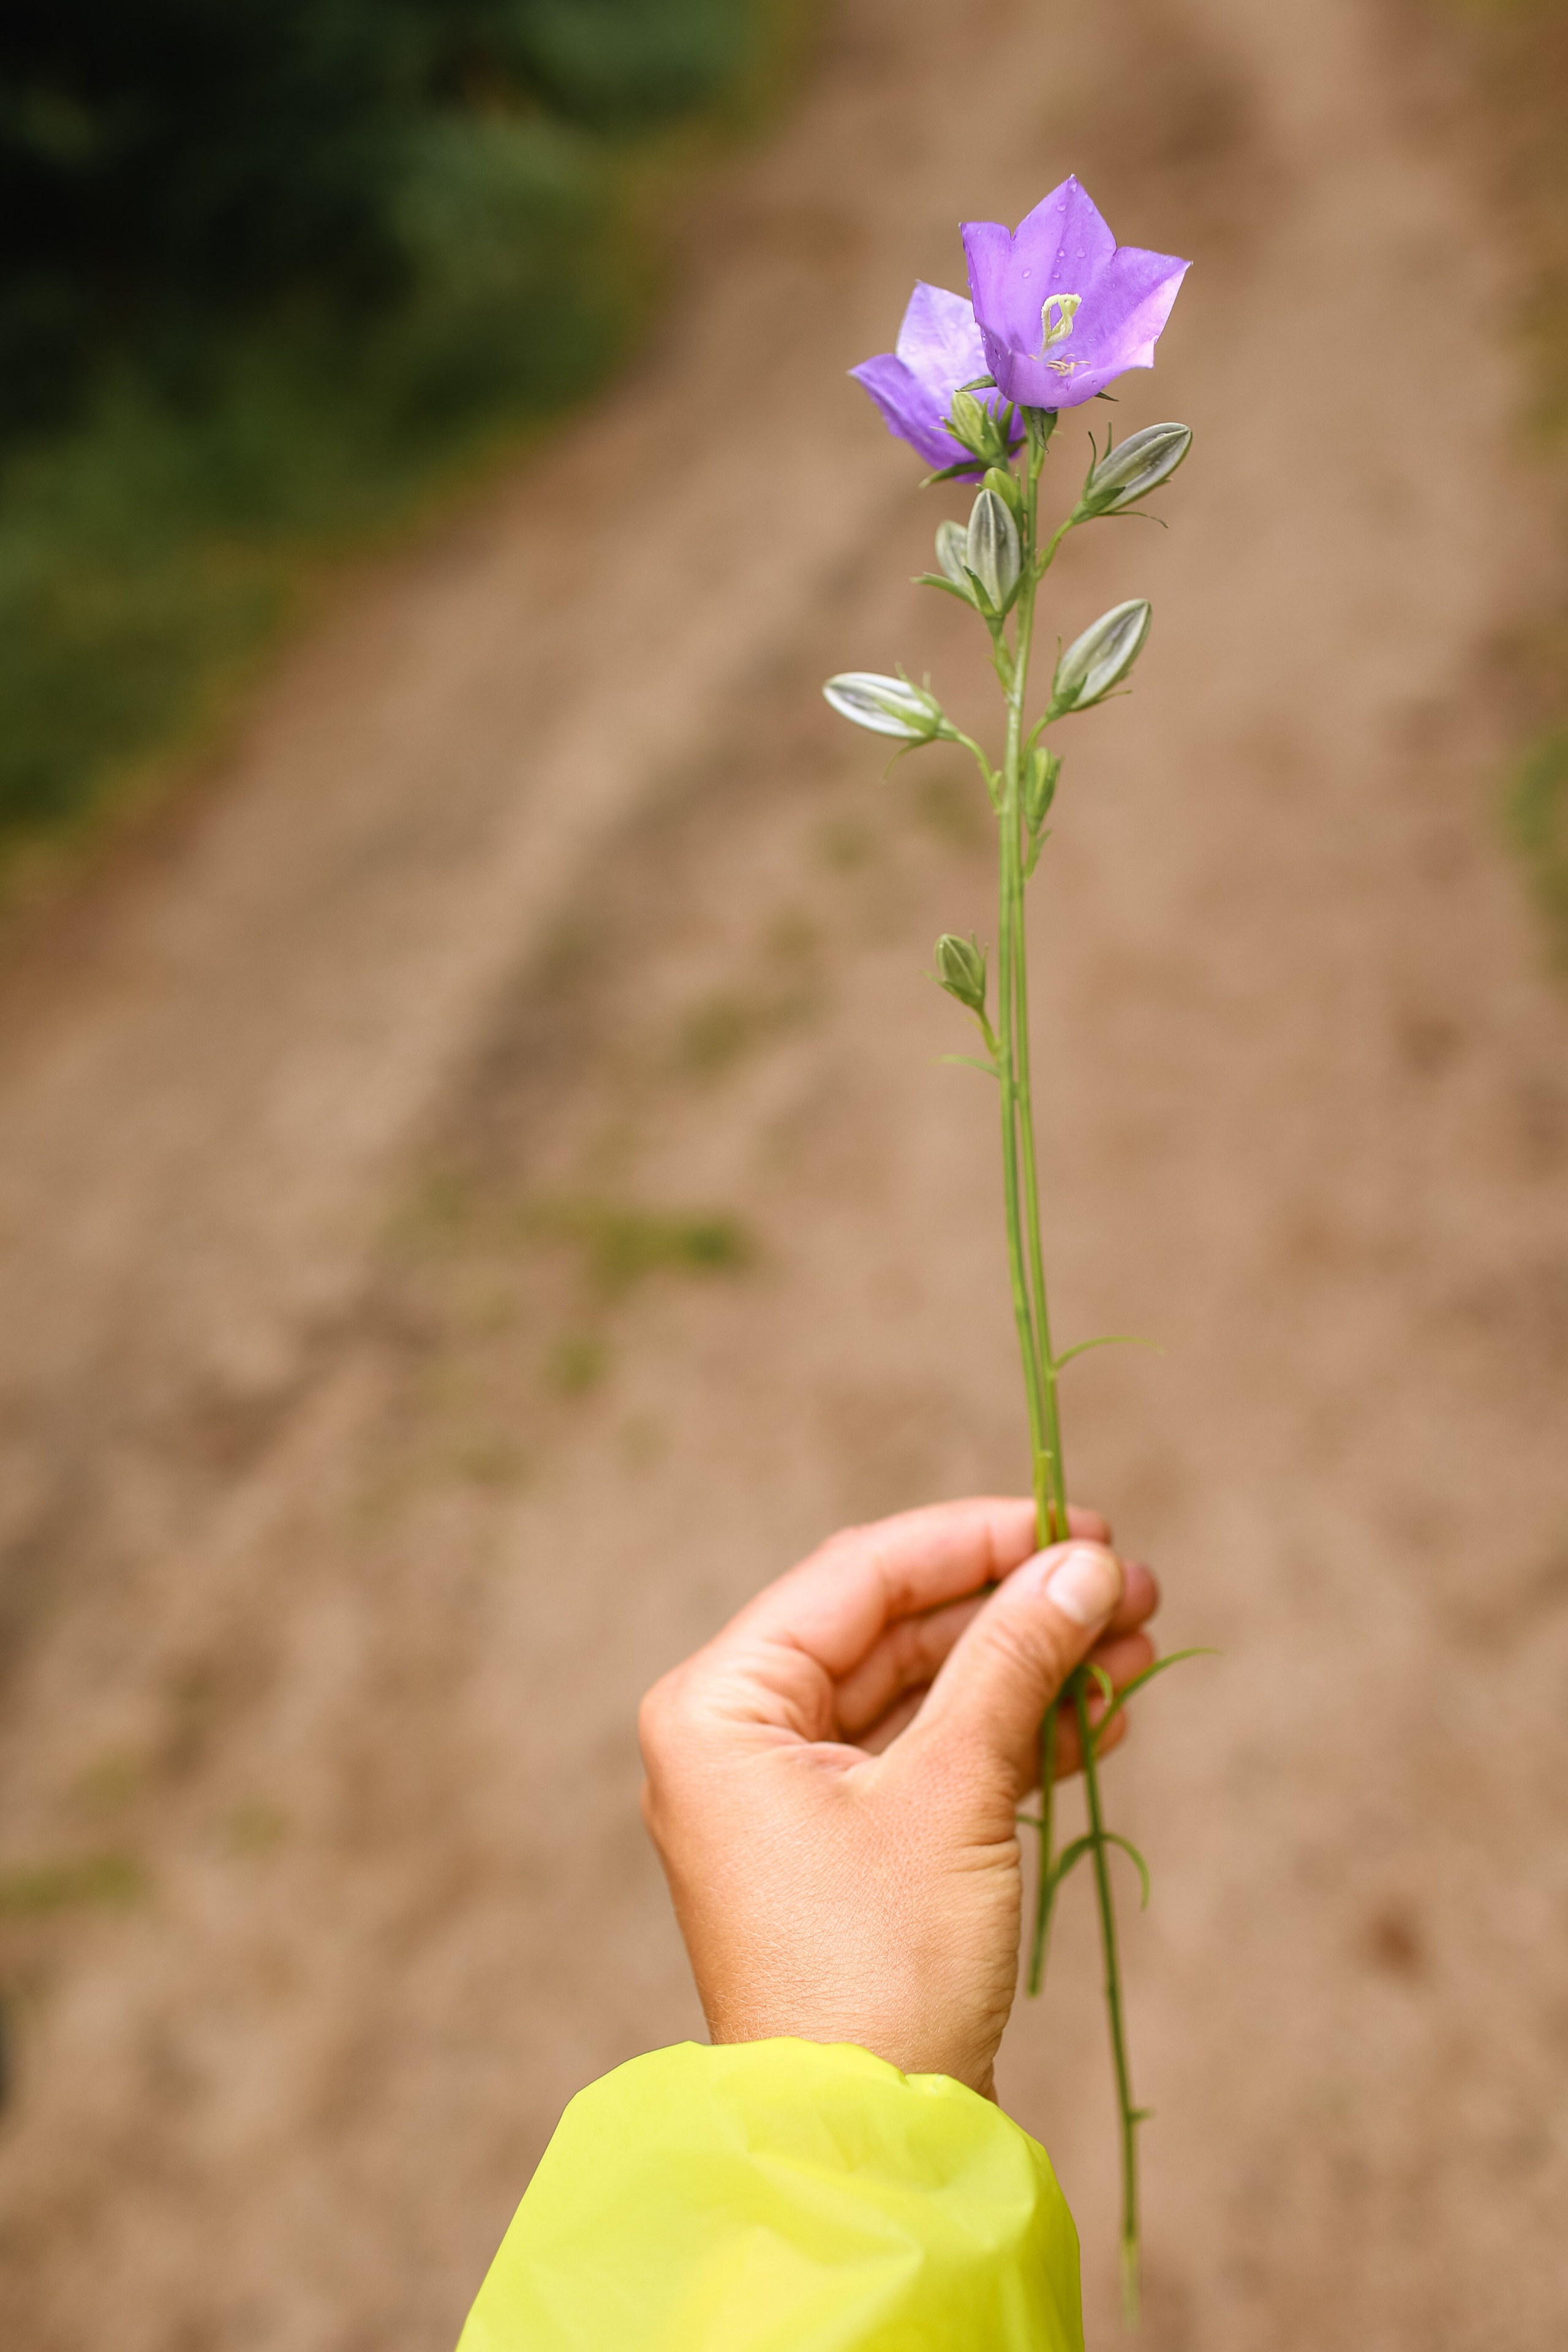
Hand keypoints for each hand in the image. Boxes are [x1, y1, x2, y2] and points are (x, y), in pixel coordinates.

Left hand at [638, 1497, 1158, 2099]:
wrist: (863, 2147)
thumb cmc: (878, 1964)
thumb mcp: (953, 1793)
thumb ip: (1014, 1662)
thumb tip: (1085, 1566)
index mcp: (720, 1703)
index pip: (858, 1574)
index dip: (976, 1540)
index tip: (1083, 1525)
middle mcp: (739, 1737)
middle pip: (894, 1629)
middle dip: (1017, 1609)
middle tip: (1132, 1589)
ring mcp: (789, 1795)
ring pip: (923, 1692)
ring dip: (1029, 1670)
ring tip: (1136, 1649)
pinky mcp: (843, 1848)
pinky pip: (929, 1758)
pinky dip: (1010, 1736)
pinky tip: (1099, 1720)